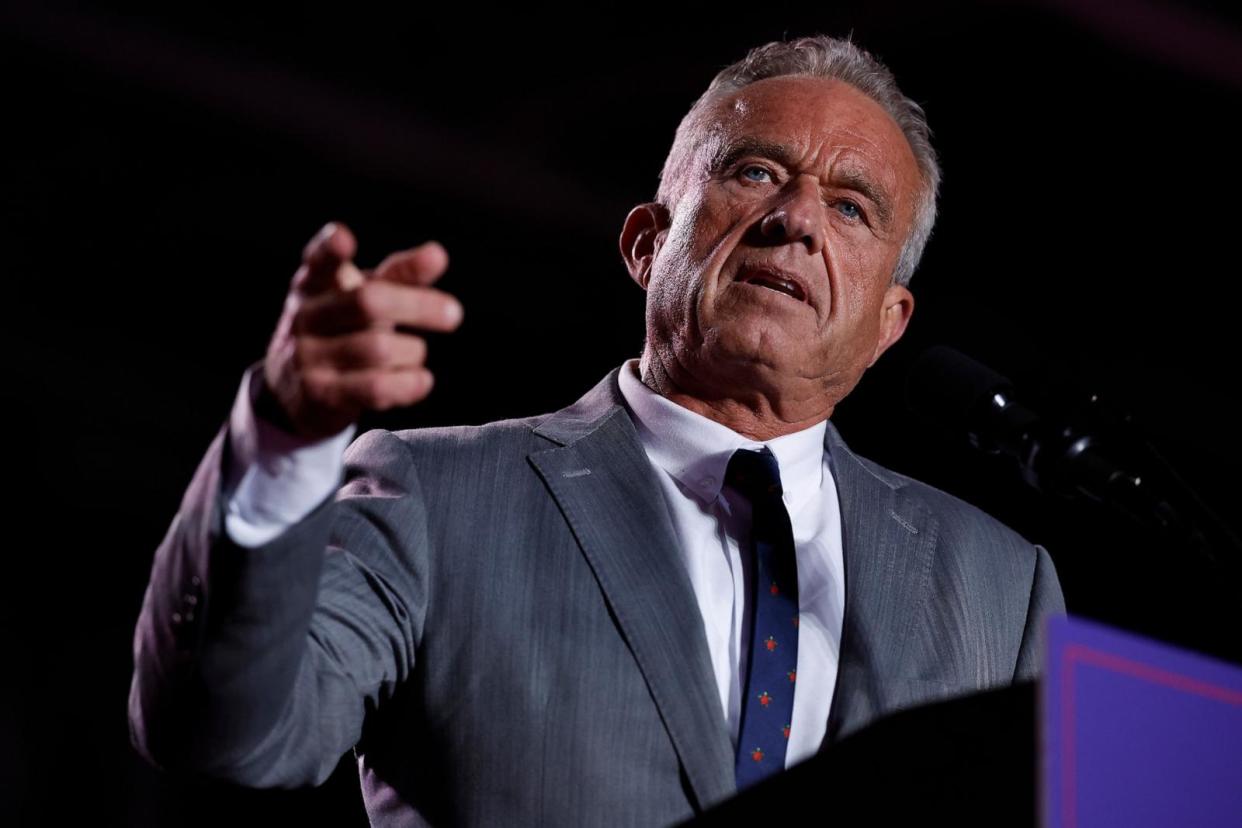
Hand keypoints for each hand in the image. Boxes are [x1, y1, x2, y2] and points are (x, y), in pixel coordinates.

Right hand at [261, 222, 463, 439]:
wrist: (299, 391)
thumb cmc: (344, 331)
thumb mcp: (365, 297)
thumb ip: (400, 276)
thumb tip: (437, 254)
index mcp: (314, 284)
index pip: (319, 261)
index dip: (329, 248)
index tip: (344, 237)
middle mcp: (306, 316)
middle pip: (368, 302)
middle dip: (418, 306)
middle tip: (454, 314)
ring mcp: (307, 356)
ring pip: (380, 348)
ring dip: (413, 352)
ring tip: (415, 353)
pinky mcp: (320, 394)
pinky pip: (376, 387)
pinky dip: (409, 384)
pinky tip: (422, 380)